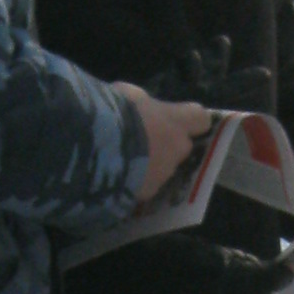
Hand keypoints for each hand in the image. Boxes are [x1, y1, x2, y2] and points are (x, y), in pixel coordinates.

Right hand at [116, 86, 212, 202]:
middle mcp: (176, 152)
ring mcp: (161, 177)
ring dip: (146, 165)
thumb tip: (146, 111)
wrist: (93, 150)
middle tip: (140, 141)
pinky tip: (110, 175)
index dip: (190, 120)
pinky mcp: (143, 196)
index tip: (177, 119)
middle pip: (180, 148)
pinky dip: (130, 181)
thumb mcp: (129, 96)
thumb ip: (145, 107)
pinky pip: (142, 186)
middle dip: (164, 146)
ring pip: (161, 170)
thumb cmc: (113, 113)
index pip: (200, 119)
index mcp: (176, 123)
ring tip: (118, 160)